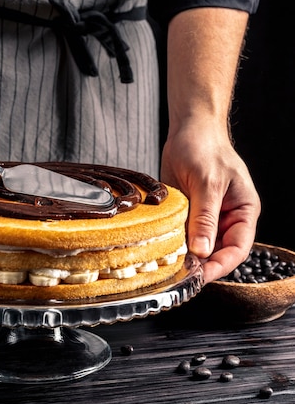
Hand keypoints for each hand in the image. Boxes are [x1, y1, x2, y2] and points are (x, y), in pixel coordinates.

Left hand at [160, 120, 260, 283]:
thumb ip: (205, 217)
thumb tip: (202, 250)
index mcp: (243, 211)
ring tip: (168, 266)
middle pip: (217, 252)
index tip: (200, 276)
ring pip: (197, 246)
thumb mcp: (207, 183)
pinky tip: (160, 250)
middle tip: (179, 274)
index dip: (220, 265)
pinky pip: (181, 234)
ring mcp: (205, 216)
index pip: (237, 248)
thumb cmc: (206, 147)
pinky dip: (172, 242)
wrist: (188, 128)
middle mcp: (225, 218)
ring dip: (184, 256)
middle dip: (200, 265)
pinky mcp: (186, 212)